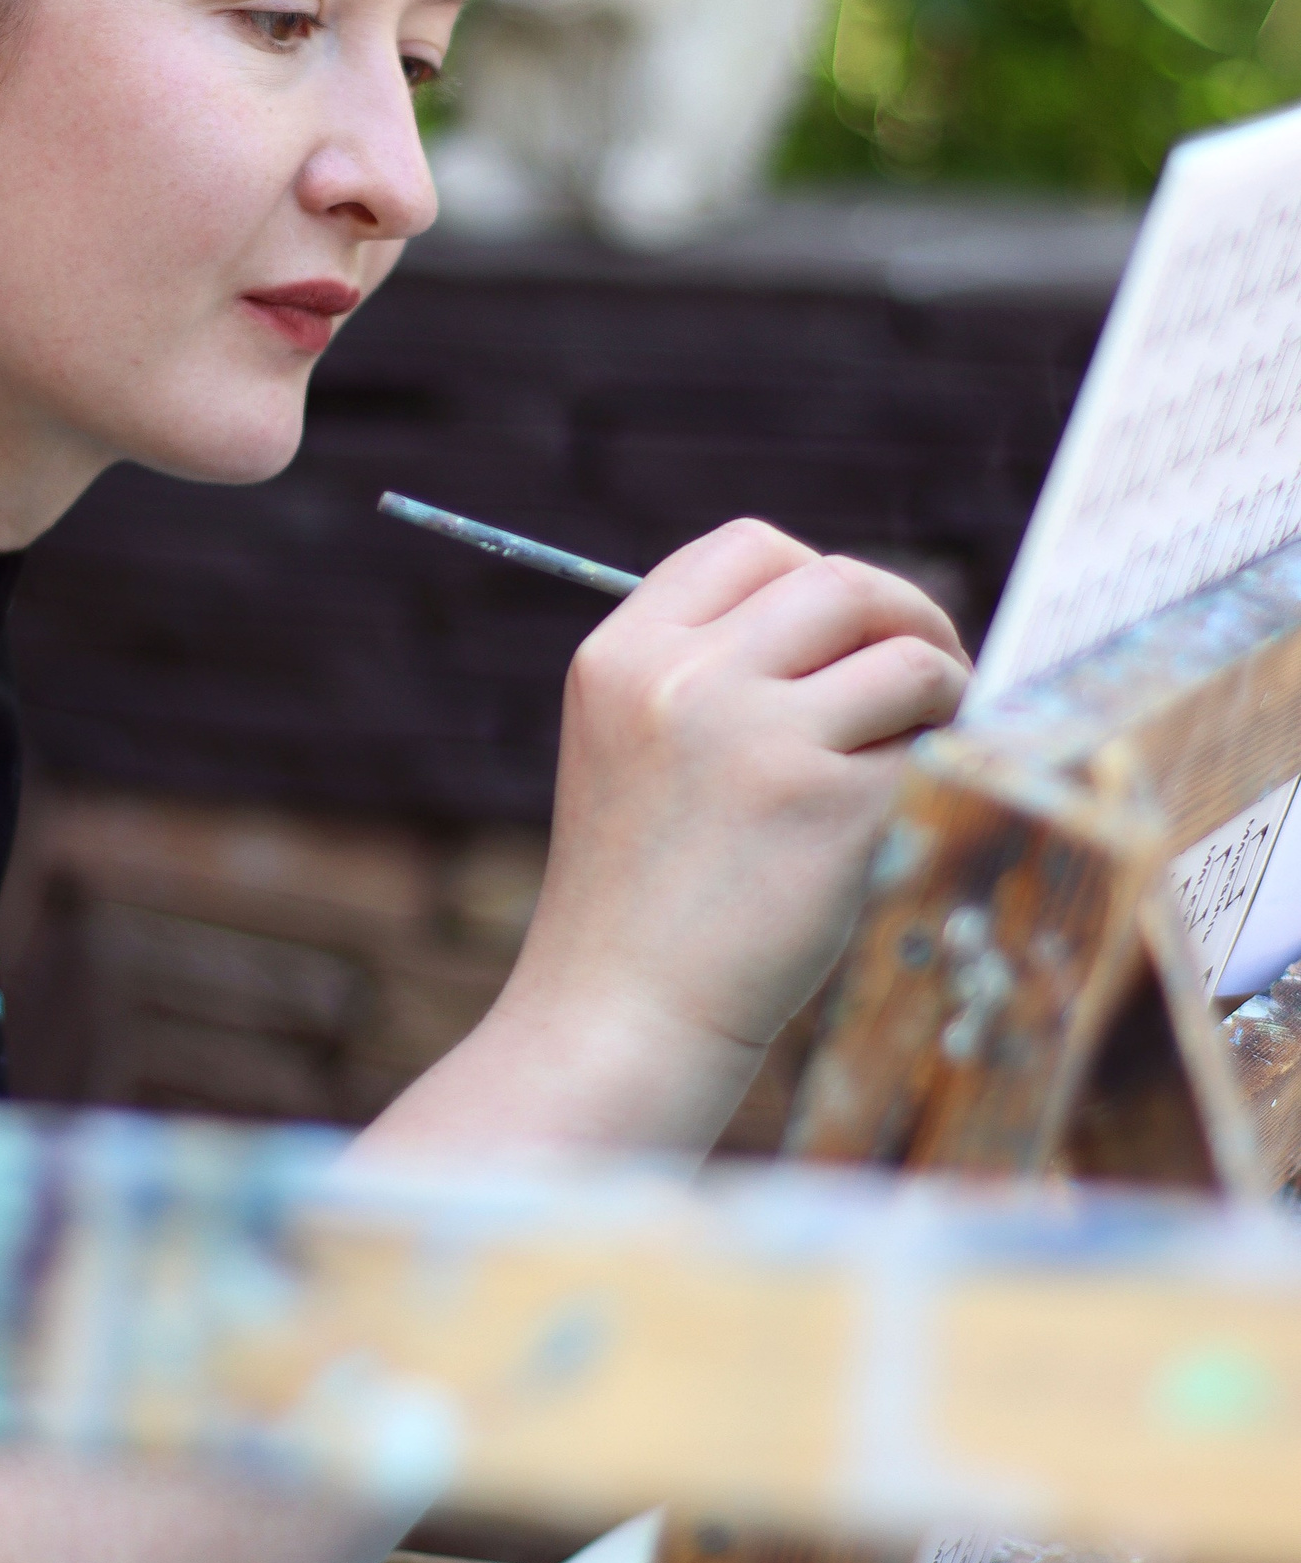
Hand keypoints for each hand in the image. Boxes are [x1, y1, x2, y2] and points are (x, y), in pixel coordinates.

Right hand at [486, 520, 969, 1148]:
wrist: (620, 1014)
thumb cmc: (641, 891)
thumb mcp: (632, 744)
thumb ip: (713, 668)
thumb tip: (865, 614)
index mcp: (623, 654)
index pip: (749, 549)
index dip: (818, 580)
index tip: (847, 632)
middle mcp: (684, 680)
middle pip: (840, 583)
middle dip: (906, 618)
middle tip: (932, 675)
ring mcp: (757, 738)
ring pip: (906, 656)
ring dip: (943, 692)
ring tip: (934, 740)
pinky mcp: (828, 806)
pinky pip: (929, 750)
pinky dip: (941, 773)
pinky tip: (911, 810)